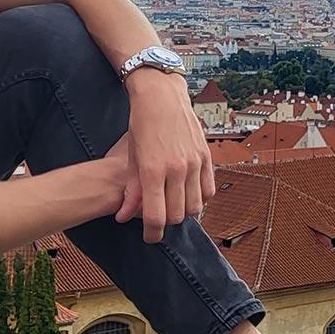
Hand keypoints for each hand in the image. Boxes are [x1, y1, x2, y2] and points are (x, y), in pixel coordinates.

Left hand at [115, 73, 216, 240]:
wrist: (161, 97)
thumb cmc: (142, 125)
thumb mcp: (131, 158)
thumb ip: (131, 191)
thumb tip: (125, 217)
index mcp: (152, 170)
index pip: (156, 216)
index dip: (153, 233)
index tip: (150, 236)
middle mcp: (176, 169)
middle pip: (177, 216)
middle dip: (166, 223)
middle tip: (159, 218)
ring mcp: (194, 162)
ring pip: (195, 206)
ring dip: (184, 211)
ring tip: (173, 204)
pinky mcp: (206, 157)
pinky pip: (209, 190)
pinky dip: (200, 198)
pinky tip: (189, 193)